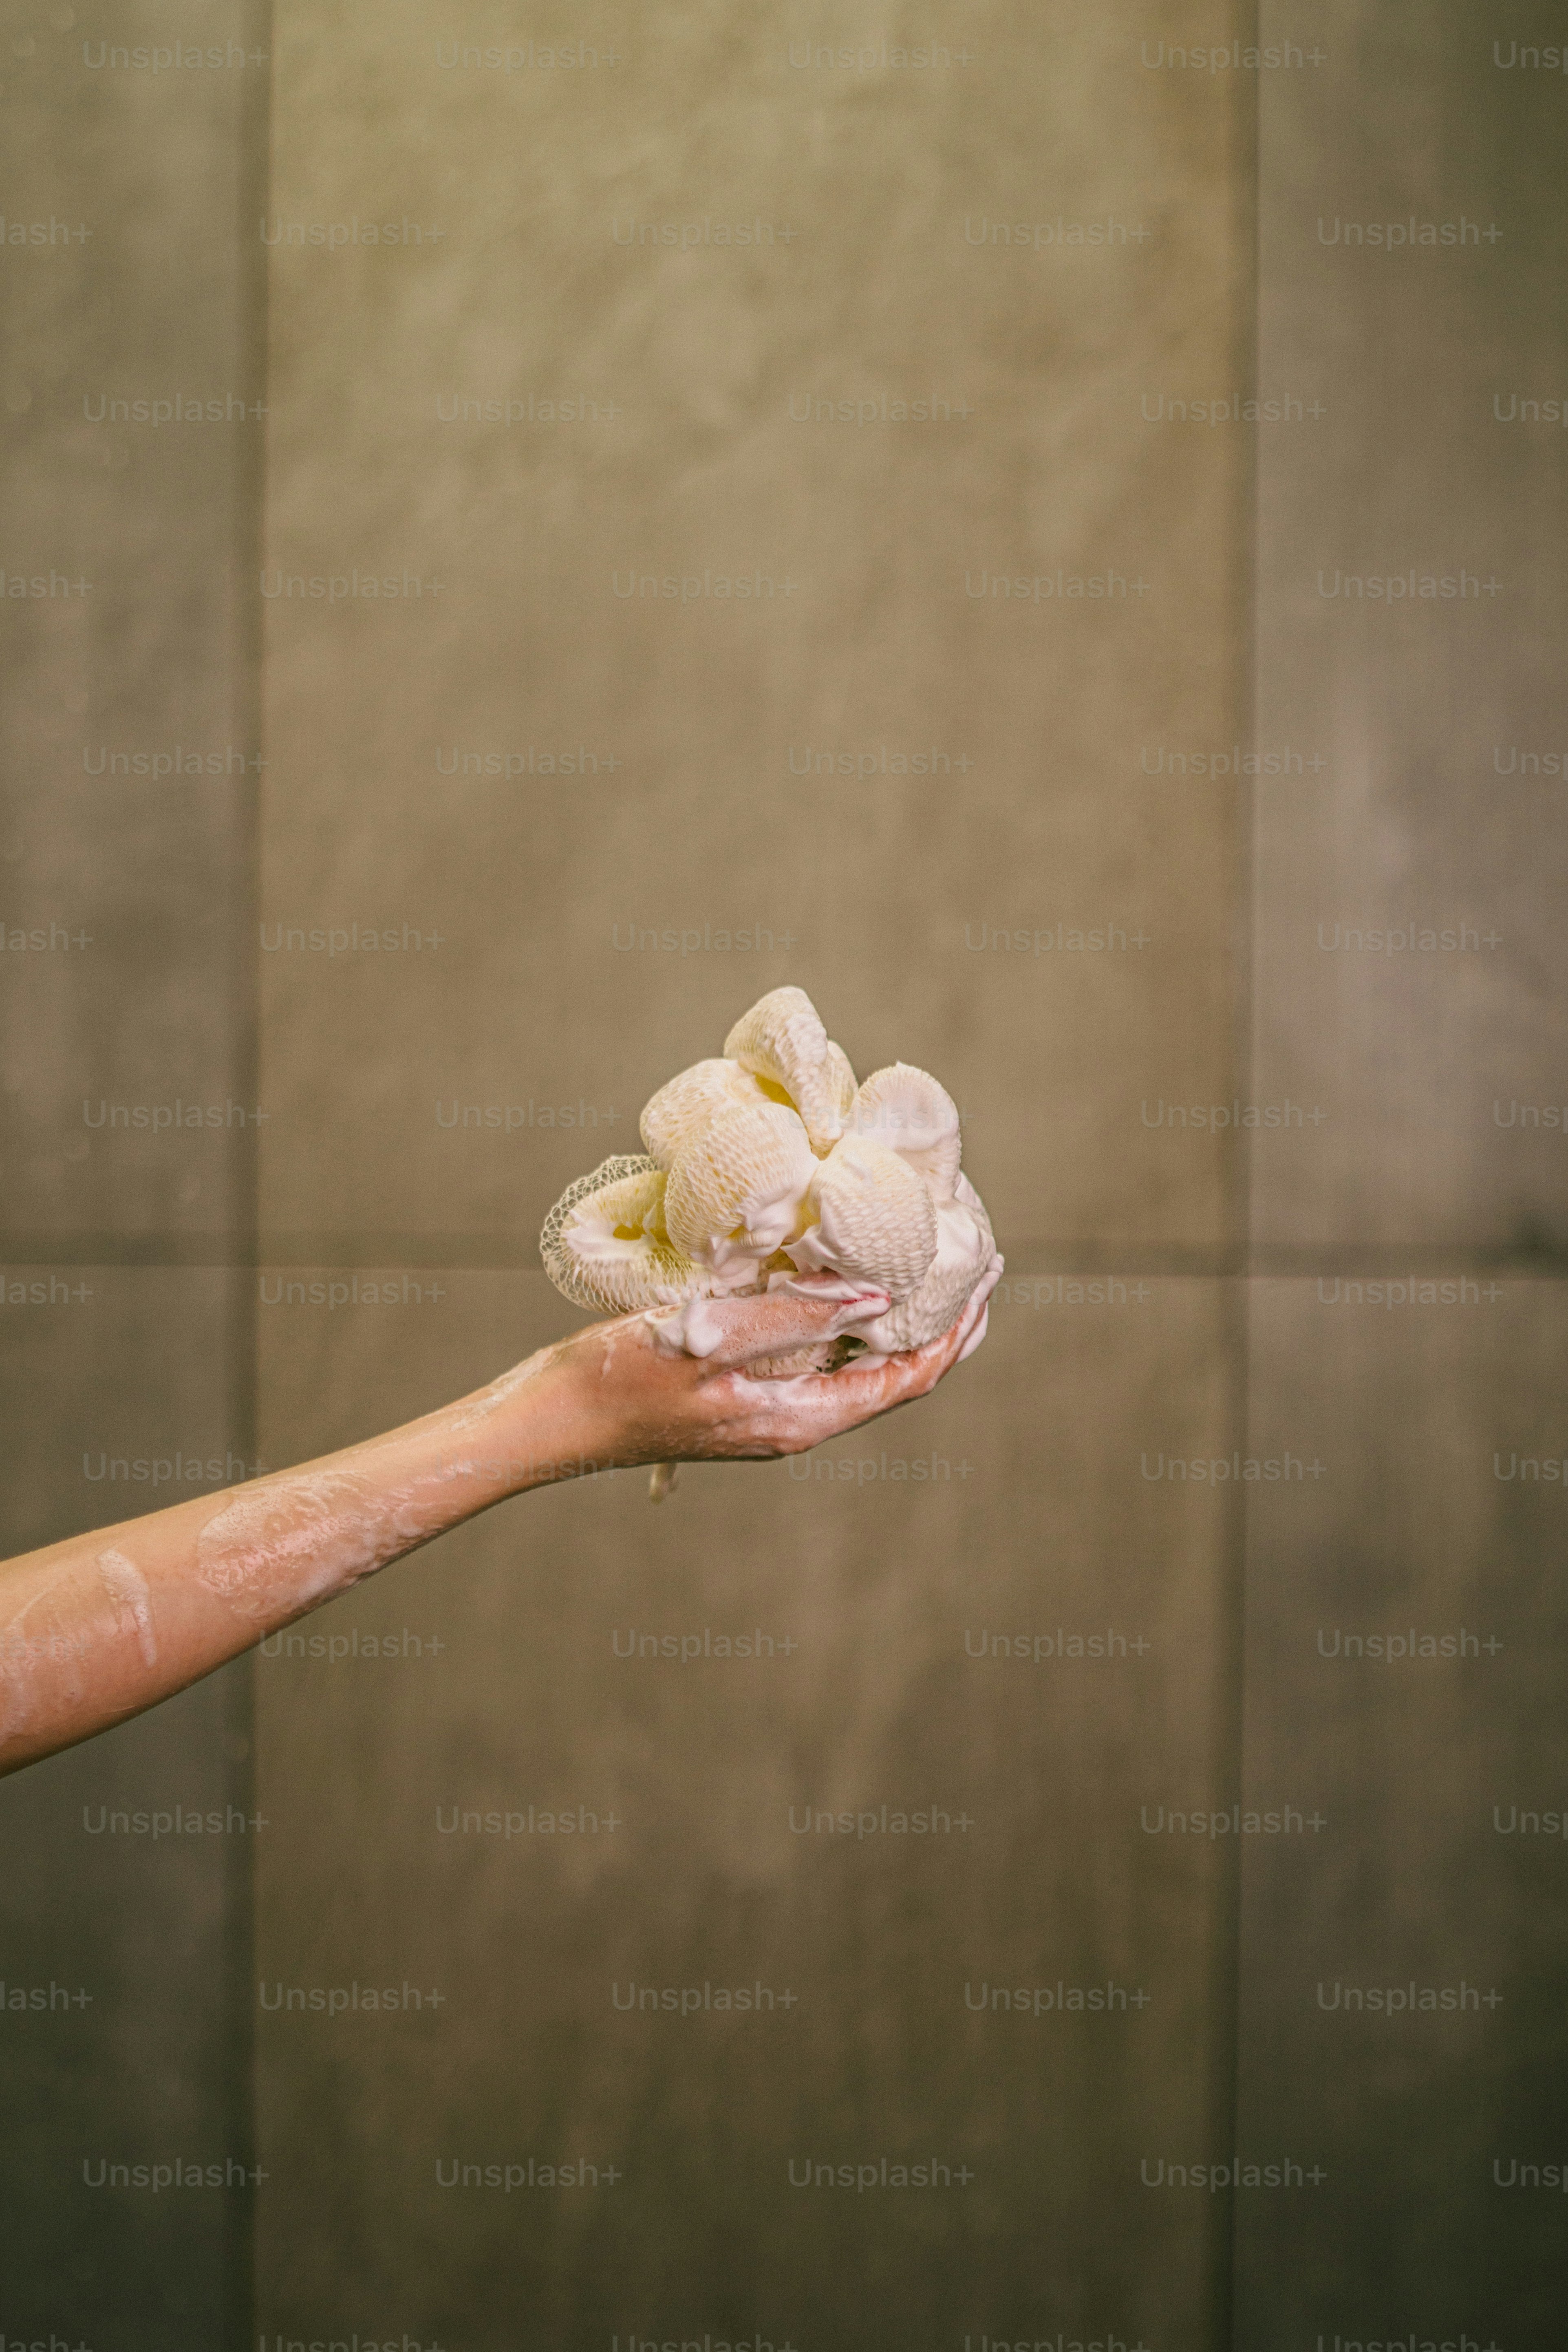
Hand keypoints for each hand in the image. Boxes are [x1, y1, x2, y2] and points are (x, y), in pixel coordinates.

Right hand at [548, 1261, 1001, 1469]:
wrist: (551, 1420)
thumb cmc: (616, 1380)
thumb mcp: (705, 1338)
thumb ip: (792, 1316)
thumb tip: (878, 1295)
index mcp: (798, 1420)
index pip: (907, 1379)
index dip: (956, 1330)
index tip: (988, 1274)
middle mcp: (795, 1422)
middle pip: (895, 1374)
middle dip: (943, 1322)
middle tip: (978, 1262)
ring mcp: (769, 1408)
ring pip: (857, 1363)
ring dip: (899, 1315)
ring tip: (929, 1261)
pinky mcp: (742, 1389)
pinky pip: (815, 1355)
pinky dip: (846, 1314)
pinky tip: (845, 1275)